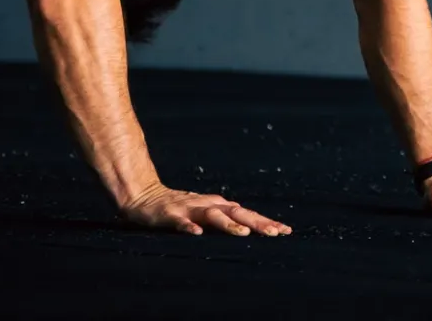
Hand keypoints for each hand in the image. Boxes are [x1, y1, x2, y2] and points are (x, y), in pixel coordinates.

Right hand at [120, 183, 291, 236]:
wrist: (146, 196)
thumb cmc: (182, 208)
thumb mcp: (208, 214)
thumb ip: (227, 220)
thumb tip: (254, 229)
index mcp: (219, 206)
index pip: (247, 215)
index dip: (266, 222)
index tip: (286, 231)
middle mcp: (208, 205)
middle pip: (237, 213)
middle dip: (256, 223)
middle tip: (275, 233)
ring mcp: (190, 209)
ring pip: (212, 216)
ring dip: (228, 225)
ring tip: (243, 234)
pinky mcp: (170, 214)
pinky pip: (180, 222)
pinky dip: (188, 227)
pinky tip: (196, 234)